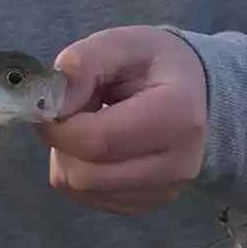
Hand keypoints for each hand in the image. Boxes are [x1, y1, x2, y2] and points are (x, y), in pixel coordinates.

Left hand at [38, 26, 208, 215]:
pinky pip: (91, 198)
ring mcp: (164, 191)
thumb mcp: (123, 43)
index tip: (50, 102)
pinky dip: (81, 171)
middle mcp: (176, 164)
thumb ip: (84, 62)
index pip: (98, 141)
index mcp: (176, 116)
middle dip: (62, 142)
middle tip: (72, 111)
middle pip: (87, 175)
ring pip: (84, 190)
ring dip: (69, 157)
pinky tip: (98, 145)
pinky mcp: (149, 204)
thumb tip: (53, 101)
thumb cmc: (157, 63)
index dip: (59, 125)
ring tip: (90, 124)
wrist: (197, 92)